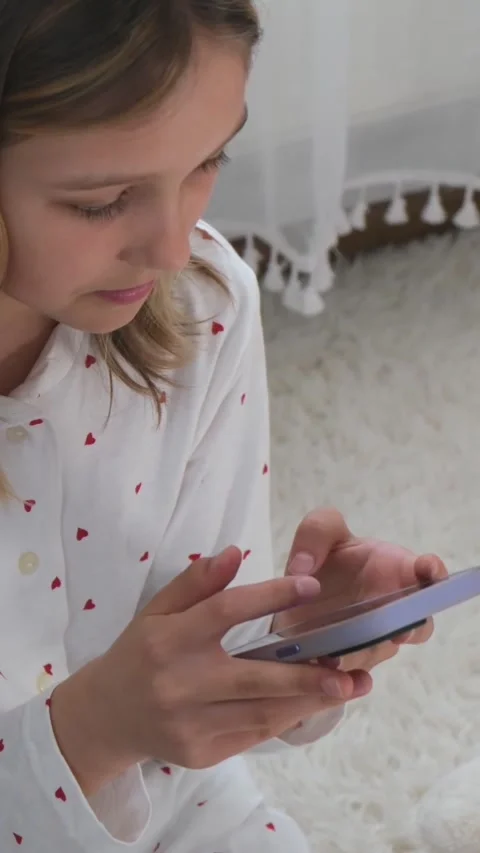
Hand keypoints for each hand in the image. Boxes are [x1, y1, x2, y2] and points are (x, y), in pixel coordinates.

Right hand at [50, 547, 370, 796]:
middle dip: (308, 677)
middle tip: (352, 671)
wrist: (107, 717)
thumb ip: (196, 582)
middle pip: (254, 678)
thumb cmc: (139, 653)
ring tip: (349, 688)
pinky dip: (285, 720)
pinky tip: (312, 705)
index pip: (225, 611)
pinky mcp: (199, 754)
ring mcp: (190, 724)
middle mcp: (179, 684)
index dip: (270, 596)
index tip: (311, 586)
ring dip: (309, 702)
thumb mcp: (157, 610)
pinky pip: (253, 735)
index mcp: (168, 639)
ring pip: (261, 714)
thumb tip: (234, 550)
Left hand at [274, 508, 447, 672]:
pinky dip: (340, 674)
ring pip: (377, 653)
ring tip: (334, 654)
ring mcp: (377, 639)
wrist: (298, 598)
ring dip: (361, 654)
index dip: (433, 572)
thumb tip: (302, 567)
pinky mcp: (352, 664)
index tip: (428, 570)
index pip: (427, 573)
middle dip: (408, 630)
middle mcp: (394, 608)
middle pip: (414, 626)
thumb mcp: (319, 533)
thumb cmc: (326, 558)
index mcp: (396, 569)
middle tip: (396, 632)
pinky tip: (321, 666)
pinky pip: (353, 674)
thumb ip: (315, 533)